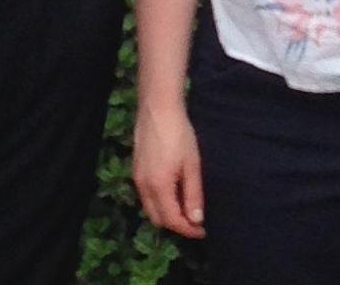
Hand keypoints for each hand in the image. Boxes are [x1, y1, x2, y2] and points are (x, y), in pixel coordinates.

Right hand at [132, 95, 204, 239]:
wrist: (158, 108)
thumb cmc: (179, 134)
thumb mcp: (192, 165)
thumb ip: (193, 194)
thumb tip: (196, 220)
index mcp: (158, 188)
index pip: (172, 220)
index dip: (188, 230)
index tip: (203, 231)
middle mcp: (143, 188)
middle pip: (158, 219)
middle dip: (176, 225)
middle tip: (196, 222)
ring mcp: (137, 179)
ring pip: (150, 209)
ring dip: (167, 215)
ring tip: (186, 209)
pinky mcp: (135, 170)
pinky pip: (146, 197)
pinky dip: (159, 203)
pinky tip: (173, 193)